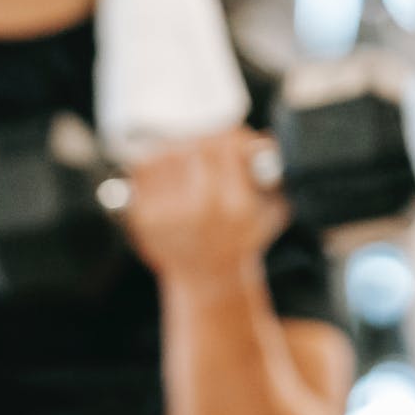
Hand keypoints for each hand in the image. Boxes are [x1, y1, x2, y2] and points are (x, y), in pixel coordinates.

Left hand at [123, 129, 287, 292]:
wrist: (206, 277)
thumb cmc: (241, 240)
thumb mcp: (272, 209)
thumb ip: (273, 174)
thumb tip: (264, 141)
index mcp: (235, 205)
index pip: (226, 147)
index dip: (229, 137)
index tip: (230, 141)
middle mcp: (200, 209)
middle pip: (193, 147)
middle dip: (202, 142)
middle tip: (204, 147)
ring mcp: (168, 215)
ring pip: (164, 156)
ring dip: (176, 149)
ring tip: (184, 157)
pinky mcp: (144, 218)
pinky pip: (141, 174)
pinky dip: (152, 164)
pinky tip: (164, 170)